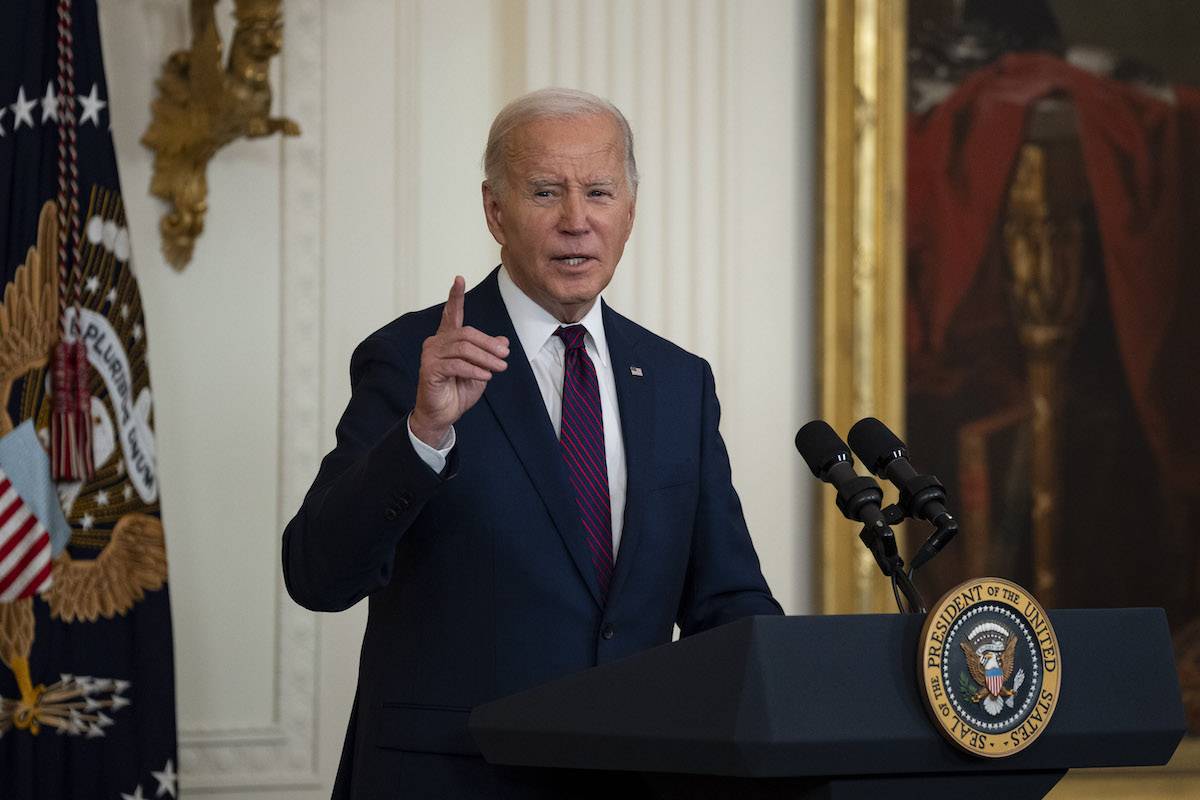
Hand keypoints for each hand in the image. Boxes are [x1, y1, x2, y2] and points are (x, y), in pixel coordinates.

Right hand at [410, 276, 508, 446]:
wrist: (442, 414)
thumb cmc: (458, 390)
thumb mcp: (481, 370)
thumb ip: (488, 354)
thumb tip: (503, 341)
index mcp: (447, 339)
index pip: (451, 313)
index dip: (455, 296)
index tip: (459, 278)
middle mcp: (436, 342)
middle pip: (466, 333)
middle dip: (489, 344)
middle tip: (506, 355)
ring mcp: (431, 355)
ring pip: (463, 348)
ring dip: (486, 358)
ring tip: (500, 368)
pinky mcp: (430, 370)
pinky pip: (457, 365)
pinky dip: (475, 370)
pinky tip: (486, 376)